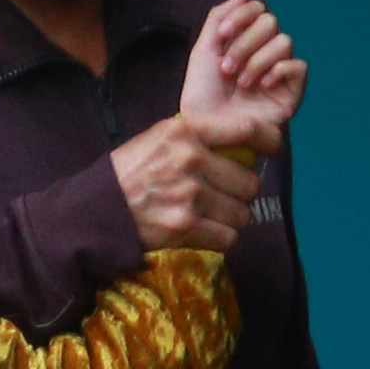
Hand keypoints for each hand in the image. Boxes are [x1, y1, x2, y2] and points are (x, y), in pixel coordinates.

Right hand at [102, 0, 310, 248]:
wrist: (94, 209)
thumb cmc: (128, 173)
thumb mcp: (158, 138)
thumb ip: (197, 136)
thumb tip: (243, 145)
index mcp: (185, 130)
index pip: (246, 129)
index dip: (270, 140)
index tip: (275, 148)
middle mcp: (190, 158)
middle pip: (249, 181)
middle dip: (242, 193)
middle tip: (225, 196)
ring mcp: (189, 194)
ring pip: (242, 212)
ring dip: (232, 219)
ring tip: (213, 216)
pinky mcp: (184, 226)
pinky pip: (228, 237)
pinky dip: (221, 239)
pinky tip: (206, 233)